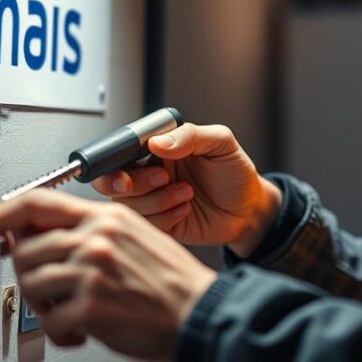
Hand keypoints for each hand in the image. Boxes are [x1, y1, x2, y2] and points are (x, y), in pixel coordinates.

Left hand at [0, 189, 216, 358]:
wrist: (199, 311)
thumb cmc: (169, 280)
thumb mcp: (132, 236)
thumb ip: (88, 229)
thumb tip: (36, 231)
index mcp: (105, 216)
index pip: (36, 202)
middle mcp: (96, 237)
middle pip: (25, 249)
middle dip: (29, 276)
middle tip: (51, 292)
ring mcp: (92, 270)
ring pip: (31, 284)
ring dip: (45, 306)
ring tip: (71, 313)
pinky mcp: (91, 306)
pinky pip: (50, 321)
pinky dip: (61, 332)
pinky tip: (83, 331)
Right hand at [92, 123, 281, 256]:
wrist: (249, 209)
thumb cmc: (235, 173)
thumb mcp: (221, 144)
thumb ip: (190, 136)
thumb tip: (158, 141)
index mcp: (157, 149)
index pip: (120, 152)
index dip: (114, 163)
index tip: (129, 171)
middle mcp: (149, 173)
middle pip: (112, 182)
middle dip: (131, 184)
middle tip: (163, 179)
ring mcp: (152, 200)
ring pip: (129, 205)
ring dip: (158, 200)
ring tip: (187, 193)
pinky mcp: (158, 224)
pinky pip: (145, 225)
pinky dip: (165, 218)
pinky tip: (185, 209)